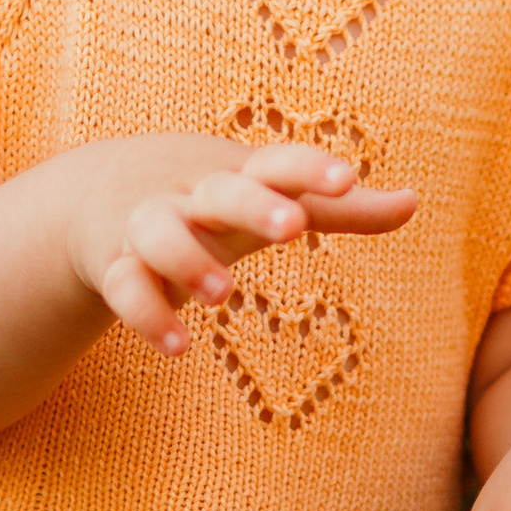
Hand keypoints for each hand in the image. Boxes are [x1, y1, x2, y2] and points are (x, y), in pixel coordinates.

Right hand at [71, 141, 417, 352]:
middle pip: (223, 192)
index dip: (310, 170)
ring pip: (160, 235)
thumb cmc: (209, 199)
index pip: (277, 162)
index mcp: (239, 174)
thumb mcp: (270, 197)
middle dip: (254, 205)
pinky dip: (147, 316)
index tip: (346, 178)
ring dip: (187, 260)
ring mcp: (148, 226)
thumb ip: (341, 207)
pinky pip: (125, 288)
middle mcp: (193, 195)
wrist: (93, 194)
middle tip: (292, 226)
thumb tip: (416, 202)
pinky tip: (179, 347)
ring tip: (223, 294)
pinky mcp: (115, 265)